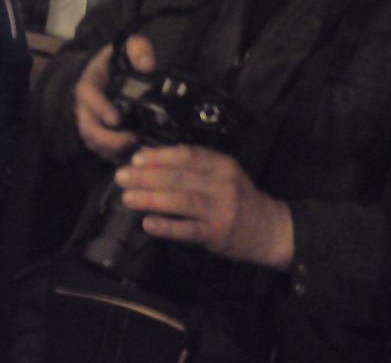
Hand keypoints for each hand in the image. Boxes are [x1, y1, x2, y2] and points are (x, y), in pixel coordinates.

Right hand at [72, 36, 154, 162]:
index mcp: (90, 82)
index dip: (100, 108)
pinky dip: (115, 157)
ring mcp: (88, 123)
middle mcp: (84, 106)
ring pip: (93, 143)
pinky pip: (101, 151)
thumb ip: (137, 50)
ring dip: (112, 151)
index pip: (87, 95)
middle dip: (107, 138)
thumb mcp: (127, 47)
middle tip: (132, 140)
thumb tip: (148, 66)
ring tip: (136, 152)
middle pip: (88, 127)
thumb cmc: (117, 61)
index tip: (116, 119)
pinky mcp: (96, 136)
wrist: (104, 74)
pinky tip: (133, 158)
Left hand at [114, 145, 294, 270]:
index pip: (188, 156)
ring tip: (127, 198)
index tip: (136, 158)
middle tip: (122, 177)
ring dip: (152, 199)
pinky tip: (148, 223)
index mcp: (222, 165)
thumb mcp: (222, 173)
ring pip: (182, 201)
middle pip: (180, 178)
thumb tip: (150, 156)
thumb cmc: (237, 197)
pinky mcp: (217, 235)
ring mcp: (221, 210)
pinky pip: (188, 230)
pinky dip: (167, 226)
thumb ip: (193, 165)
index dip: (161, 156)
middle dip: (147, 177)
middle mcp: (223, 184)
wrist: (268, 229)